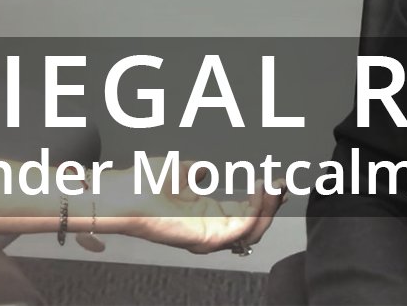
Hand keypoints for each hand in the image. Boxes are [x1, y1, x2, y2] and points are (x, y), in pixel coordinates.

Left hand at [103, 163, 285, 254]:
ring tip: (274, 186)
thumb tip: (206, 168)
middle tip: (281, 184)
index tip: (276, 181)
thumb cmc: (142, 185)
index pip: (245, 212)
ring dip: (268, 207)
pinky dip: (256, 210)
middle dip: (272, 204)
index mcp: (206, 215)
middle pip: (254, 224)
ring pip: (253, 230)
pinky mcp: (206, 238)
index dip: (264, 198)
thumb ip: (196, 172)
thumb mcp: (178, 172)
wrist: (126, 192)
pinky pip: (241, 229)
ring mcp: (208, 236)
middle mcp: (210, 228)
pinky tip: (259, 192)